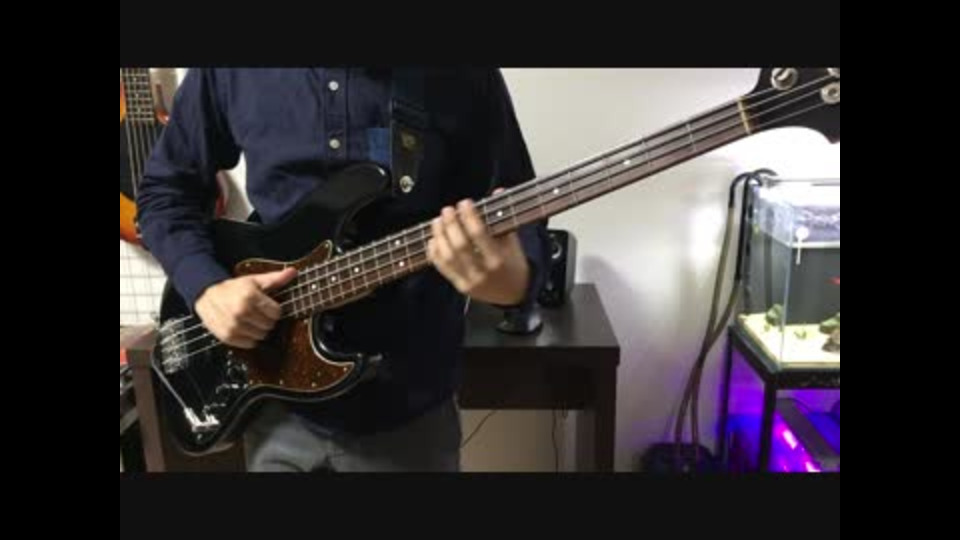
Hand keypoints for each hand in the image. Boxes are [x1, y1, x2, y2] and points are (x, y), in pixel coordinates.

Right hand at [194, 267, 297, 348]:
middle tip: (258, 313)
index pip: (277, 313)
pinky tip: (244, 328)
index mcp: (249, 296)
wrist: (205, 295)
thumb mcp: (255, 280)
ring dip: (259, 329)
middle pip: (270, 325)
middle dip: (267, 319)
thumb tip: (293, 272)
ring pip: (261, 336)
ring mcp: (233, 325)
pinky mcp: (227, 336)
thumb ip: (276, 278)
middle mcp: (240, 312)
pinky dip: (249, 338)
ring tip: (250, 320)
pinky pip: (249, 344)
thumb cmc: (233, 288)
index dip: (274, 310)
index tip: (268, 306)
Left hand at [427, 189, 529, 305]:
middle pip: (460, 245)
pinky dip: (435, 253)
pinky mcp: (461, 287)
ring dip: (440, 236)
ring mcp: (470, 281)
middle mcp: (483, 272)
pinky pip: (443, 269)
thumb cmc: (514, 263)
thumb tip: (497, 191)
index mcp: (498, 259)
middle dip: (451, 224)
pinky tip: (433, 239)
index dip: (469, 216)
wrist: (515, 293)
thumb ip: (503, 217)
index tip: (465, 203)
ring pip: (448, 257)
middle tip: (447, 210)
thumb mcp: (513, 241)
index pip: (479, 234)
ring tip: (438, 221)